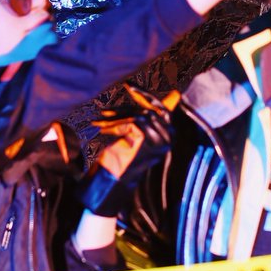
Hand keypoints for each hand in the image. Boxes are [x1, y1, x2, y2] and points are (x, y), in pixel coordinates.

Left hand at [79, 85, 175, 217]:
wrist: (113, 183)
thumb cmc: (121, 160)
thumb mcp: (133, 135)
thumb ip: (144, 118)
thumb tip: (159, 95)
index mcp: (169, 136)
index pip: (162, 108)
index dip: (145, 95)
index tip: (129, 86)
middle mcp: (169, 137)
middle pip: (151, 109)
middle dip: (130, 104)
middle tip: (115, 99)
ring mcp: (160, 139)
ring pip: (139, 115)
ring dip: (117, 116)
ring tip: (102, 120)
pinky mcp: (148, 140)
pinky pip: (132, 122)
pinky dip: (116, 124)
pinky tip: (104, 130)